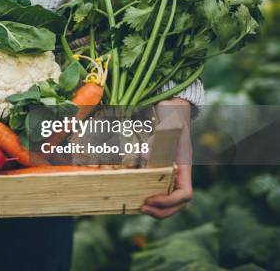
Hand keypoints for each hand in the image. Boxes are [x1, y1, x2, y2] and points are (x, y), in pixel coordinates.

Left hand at [141, 98, 192, 218]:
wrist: (171, 109)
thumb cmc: (171, 118)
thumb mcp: (167, 128)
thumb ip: (158, 142)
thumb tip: (143, 157)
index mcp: (184, 167)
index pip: (185, 194)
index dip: (169, 202)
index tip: (150, 199)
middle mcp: (179, 174)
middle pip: (178, 204)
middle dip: (162, 210)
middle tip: (142, 208)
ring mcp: (170, 173)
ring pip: (169, 200)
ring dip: (156, 208)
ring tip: (139, 207)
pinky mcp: (158, 170)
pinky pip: (157, 189)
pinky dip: (148, 196)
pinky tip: (134, 196)